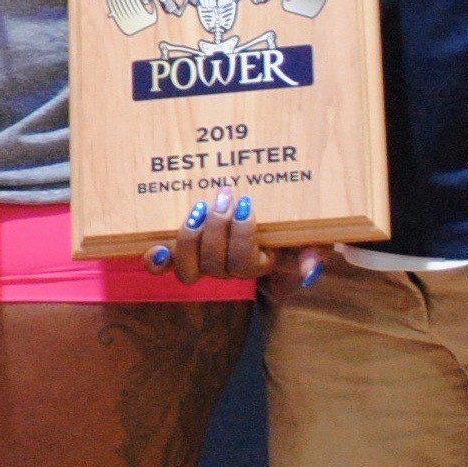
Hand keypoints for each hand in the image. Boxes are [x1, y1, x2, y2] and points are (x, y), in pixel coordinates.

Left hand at [145, 186, 319, 289]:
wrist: (255, 221)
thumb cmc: (280, 229)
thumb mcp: (302, 237)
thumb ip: (310, 252)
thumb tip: (310, 269)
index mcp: (255, 265)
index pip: (244, 263)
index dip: (241, 237)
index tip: (246, 204)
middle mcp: (224, 270)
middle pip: (215, 265)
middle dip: (218, 229)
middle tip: (225, 196)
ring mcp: (200, 263)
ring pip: (189, 269)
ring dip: (190, 239)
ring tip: (199, 209)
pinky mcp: (177, 254)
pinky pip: (162, 267)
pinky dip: (157, 260)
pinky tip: (156, 247)